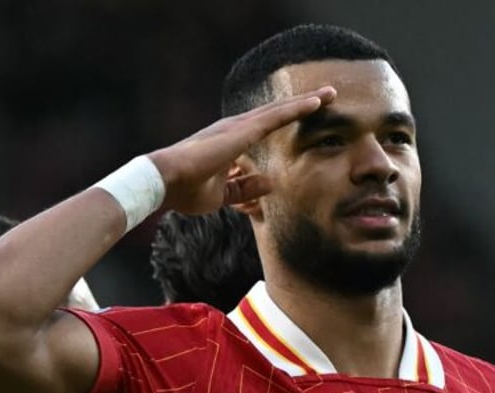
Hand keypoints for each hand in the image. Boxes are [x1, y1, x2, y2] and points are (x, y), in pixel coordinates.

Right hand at [148, 86, 335, 214]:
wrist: (164, 182)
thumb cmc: (185, 190)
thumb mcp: (223, 195)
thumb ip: (245, 189)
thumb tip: (270, 184)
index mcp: (229, 143)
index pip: (263, 129)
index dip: (284, 122)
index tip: (303, 119)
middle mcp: (234, 129)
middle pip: (275, 114)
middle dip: (300, 105)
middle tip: (326, 96)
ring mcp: (238, 127)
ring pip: (279, 110)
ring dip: (305, 101)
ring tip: (330, 94)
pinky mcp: (242, 131)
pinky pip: (276, 117)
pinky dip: (297, 108)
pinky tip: (316, 102)